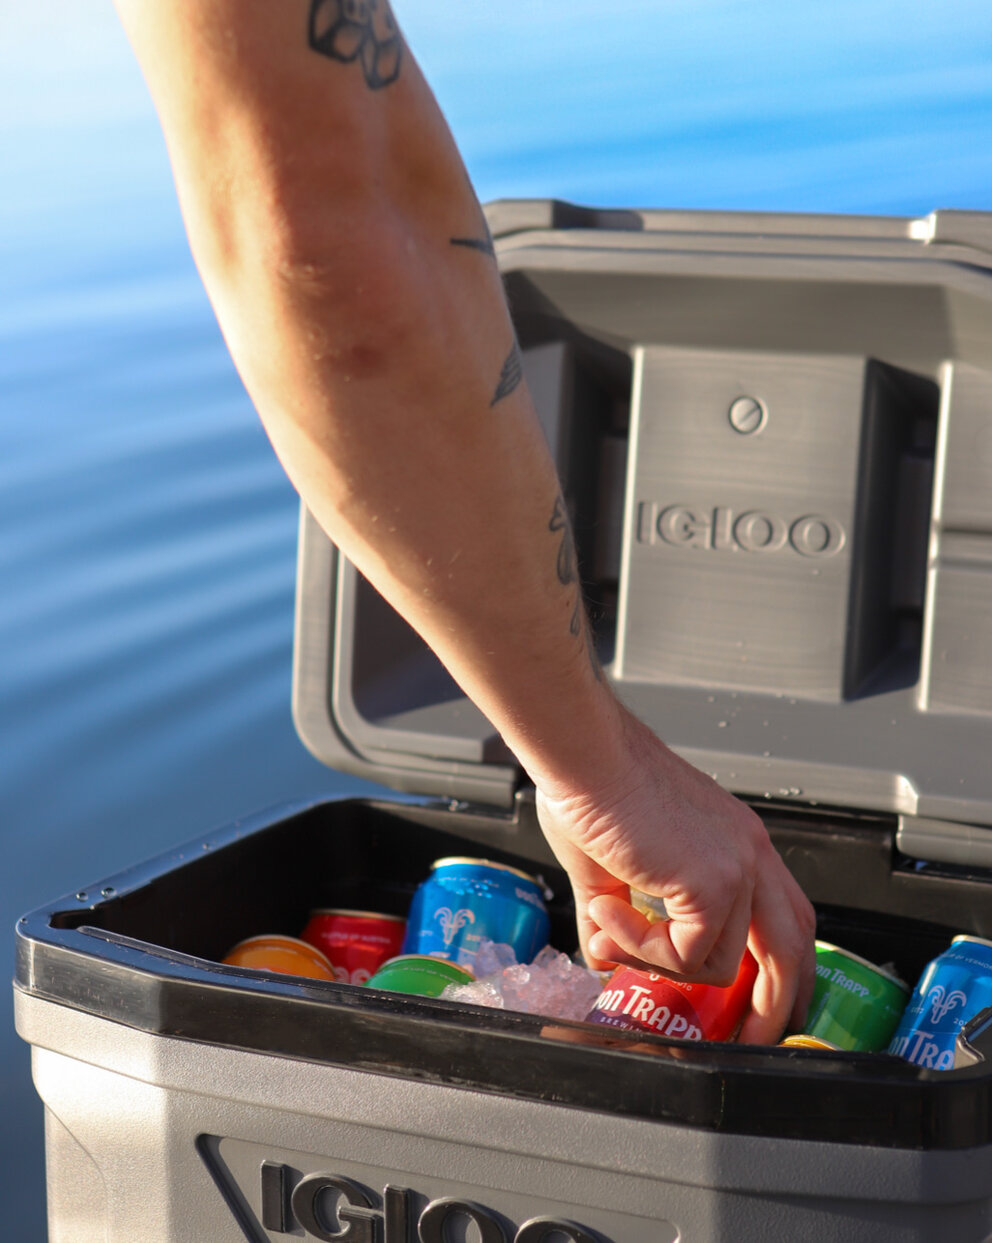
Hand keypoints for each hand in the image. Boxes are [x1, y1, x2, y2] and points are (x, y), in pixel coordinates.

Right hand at [535, 706, 815, 1044]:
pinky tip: (607, 913)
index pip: (784, 914)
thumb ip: (621, 916)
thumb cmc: (591, 787)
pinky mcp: (713, 882)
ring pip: (724, 962)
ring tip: (611, 933)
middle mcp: (749, 852)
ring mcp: (738, 868)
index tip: (761, 1002)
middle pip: (793, 947)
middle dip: (777, 1006)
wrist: (583, 756)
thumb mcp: (613, 864)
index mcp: (735, 841)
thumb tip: (605, 957)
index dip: (781, 964)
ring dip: (661, 965)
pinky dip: (641, 949)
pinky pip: (686, 953)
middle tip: (749, 1039)